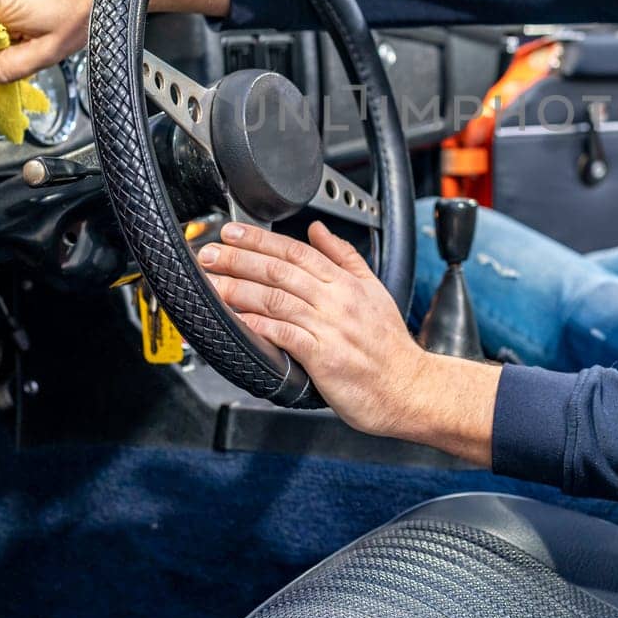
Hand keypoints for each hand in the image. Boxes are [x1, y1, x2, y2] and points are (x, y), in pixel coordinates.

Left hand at [198, 220, 499, 461]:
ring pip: (277, 299)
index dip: (261, 239)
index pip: (296, 251)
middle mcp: (336, 300)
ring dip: (239, 289)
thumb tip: (317, 229)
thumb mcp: (373, 289)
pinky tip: (238, 320)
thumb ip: (344, 256)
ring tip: (212, 284)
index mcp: (345, 282)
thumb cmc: (390, 346)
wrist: (409, 388)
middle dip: (239, 259)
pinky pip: (285, 335)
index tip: (232, 232)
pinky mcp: (324, 357)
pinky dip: (259, 325)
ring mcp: (330, 328)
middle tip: (208, 253)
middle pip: (280, 270)